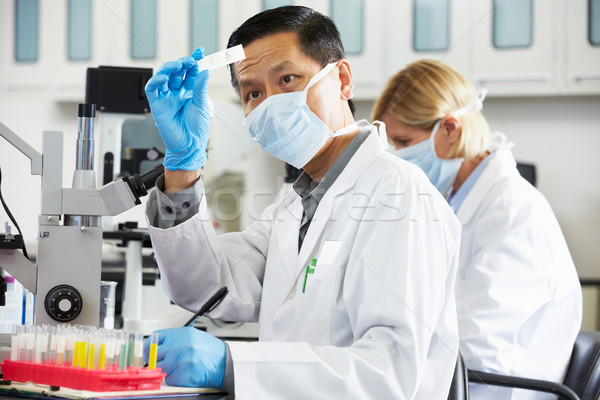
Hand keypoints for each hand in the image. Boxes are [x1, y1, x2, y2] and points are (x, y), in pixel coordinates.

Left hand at [143, 327, 225, 387]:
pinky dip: (175, 380)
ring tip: (180, 368)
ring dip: (167, 370)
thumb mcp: (192, 337)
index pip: (155, 338)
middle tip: (164, 363)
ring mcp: (181, 360)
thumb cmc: (210, 351)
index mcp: (181, 334)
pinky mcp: (183, 374)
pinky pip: (169, 380)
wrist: (225, 363)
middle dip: (157, 361)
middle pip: (154, 355)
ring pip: (161, 368)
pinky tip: (185, 374)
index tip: (147, 352)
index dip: (149, 347)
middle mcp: (180, 345)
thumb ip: (175, 340)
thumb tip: (157, 348)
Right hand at [145, 47, 210, 170]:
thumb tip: (204, 70)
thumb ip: (200, 87)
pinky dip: (156, 81)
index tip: (200, 52)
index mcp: (189, 92)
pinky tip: (163, 77)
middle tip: (189, 61)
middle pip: (176, 72)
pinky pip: (152, 89)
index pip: (190, 72)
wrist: (189, 145)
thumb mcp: (201, 104)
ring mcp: (166, 98)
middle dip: (182, 64)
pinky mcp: (157, 105)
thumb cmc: (196, 128)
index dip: (194, 62)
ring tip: (178, 66)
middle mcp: (177, 93)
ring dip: (169, 69)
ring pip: (163, 77)